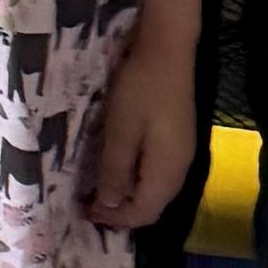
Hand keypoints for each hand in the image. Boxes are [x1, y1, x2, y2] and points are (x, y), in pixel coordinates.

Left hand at [85, 30, 204, 231]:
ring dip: (129, 195)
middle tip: (89, 203)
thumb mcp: (120, 130)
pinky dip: (138, 179)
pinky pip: (158, 173)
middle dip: (121, 211)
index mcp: (168, 171)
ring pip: (156, 190)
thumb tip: (108, 205)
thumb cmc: (140, 88)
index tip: (85, 212)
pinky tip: (120, 167)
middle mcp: (181, 168)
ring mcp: (182, 153)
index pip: (143, 212)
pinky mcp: (179, 138)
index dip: (114, 218)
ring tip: (100, 189)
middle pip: (153, 205)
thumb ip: (115, 171)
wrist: (168, 48)